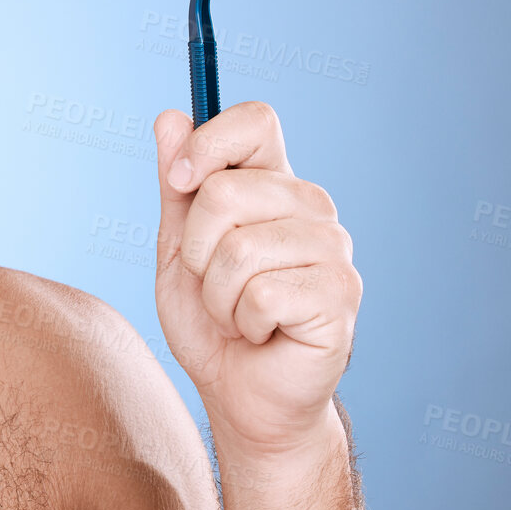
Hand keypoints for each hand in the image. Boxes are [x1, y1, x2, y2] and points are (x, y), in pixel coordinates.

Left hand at [153, 102, 361, 457]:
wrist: (239, 392)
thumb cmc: (210, 319)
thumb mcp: (176, 247)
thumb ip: (176, 186)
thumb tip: (170, 117)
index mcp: (274, 184)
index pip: (256, 122)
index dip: (209, 143)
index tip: (179, 181)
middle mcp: (312, 208)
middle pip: (226, 190)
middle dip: (194, 248)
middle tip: (211, 281)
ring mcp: (333, 250)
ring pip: (238, 249)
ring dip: (216, 294)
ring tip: (236, 312)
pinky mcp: (339, 296)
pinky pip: (260, 294)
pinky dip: (241, 321)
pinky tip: (261, 332)